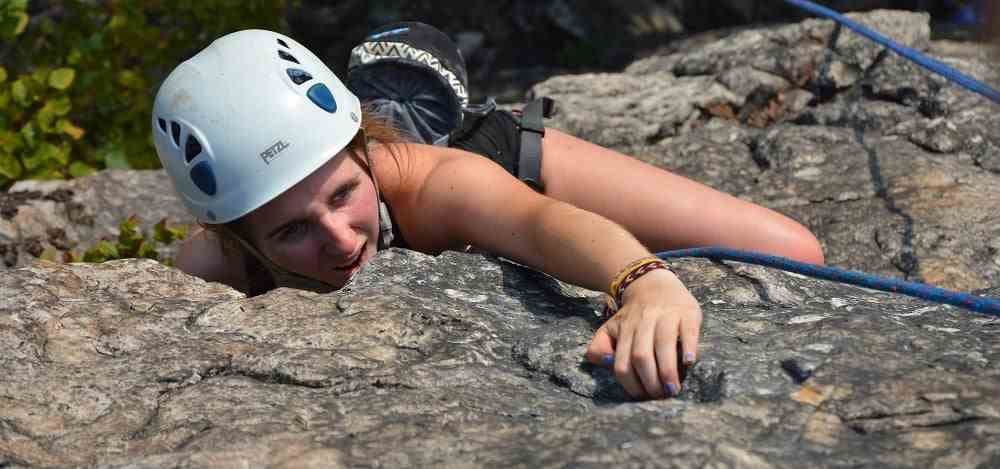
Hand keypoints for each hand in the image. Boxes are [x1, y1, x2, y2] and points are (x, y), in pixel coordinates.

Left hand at [585, 269, 702, 398]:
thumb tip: (607, 363)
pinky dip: (689, 347)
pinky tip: (689, 363)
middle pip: (641, 356)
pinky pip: (688, 331)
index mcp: (624, 331)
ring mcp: (666, 317)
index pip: (622, 363)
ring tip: (673, 390)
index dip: (631, 384)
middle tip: (660, 397)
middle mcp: (643, 323)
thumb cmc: (633, 316)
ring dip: (668, 371)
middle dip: (650, 381)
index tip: (642, 397)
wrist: (653, 284)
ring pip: (663, 345)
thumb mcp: (610, 328)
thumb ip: (599, 348)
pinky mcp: (686, 313)